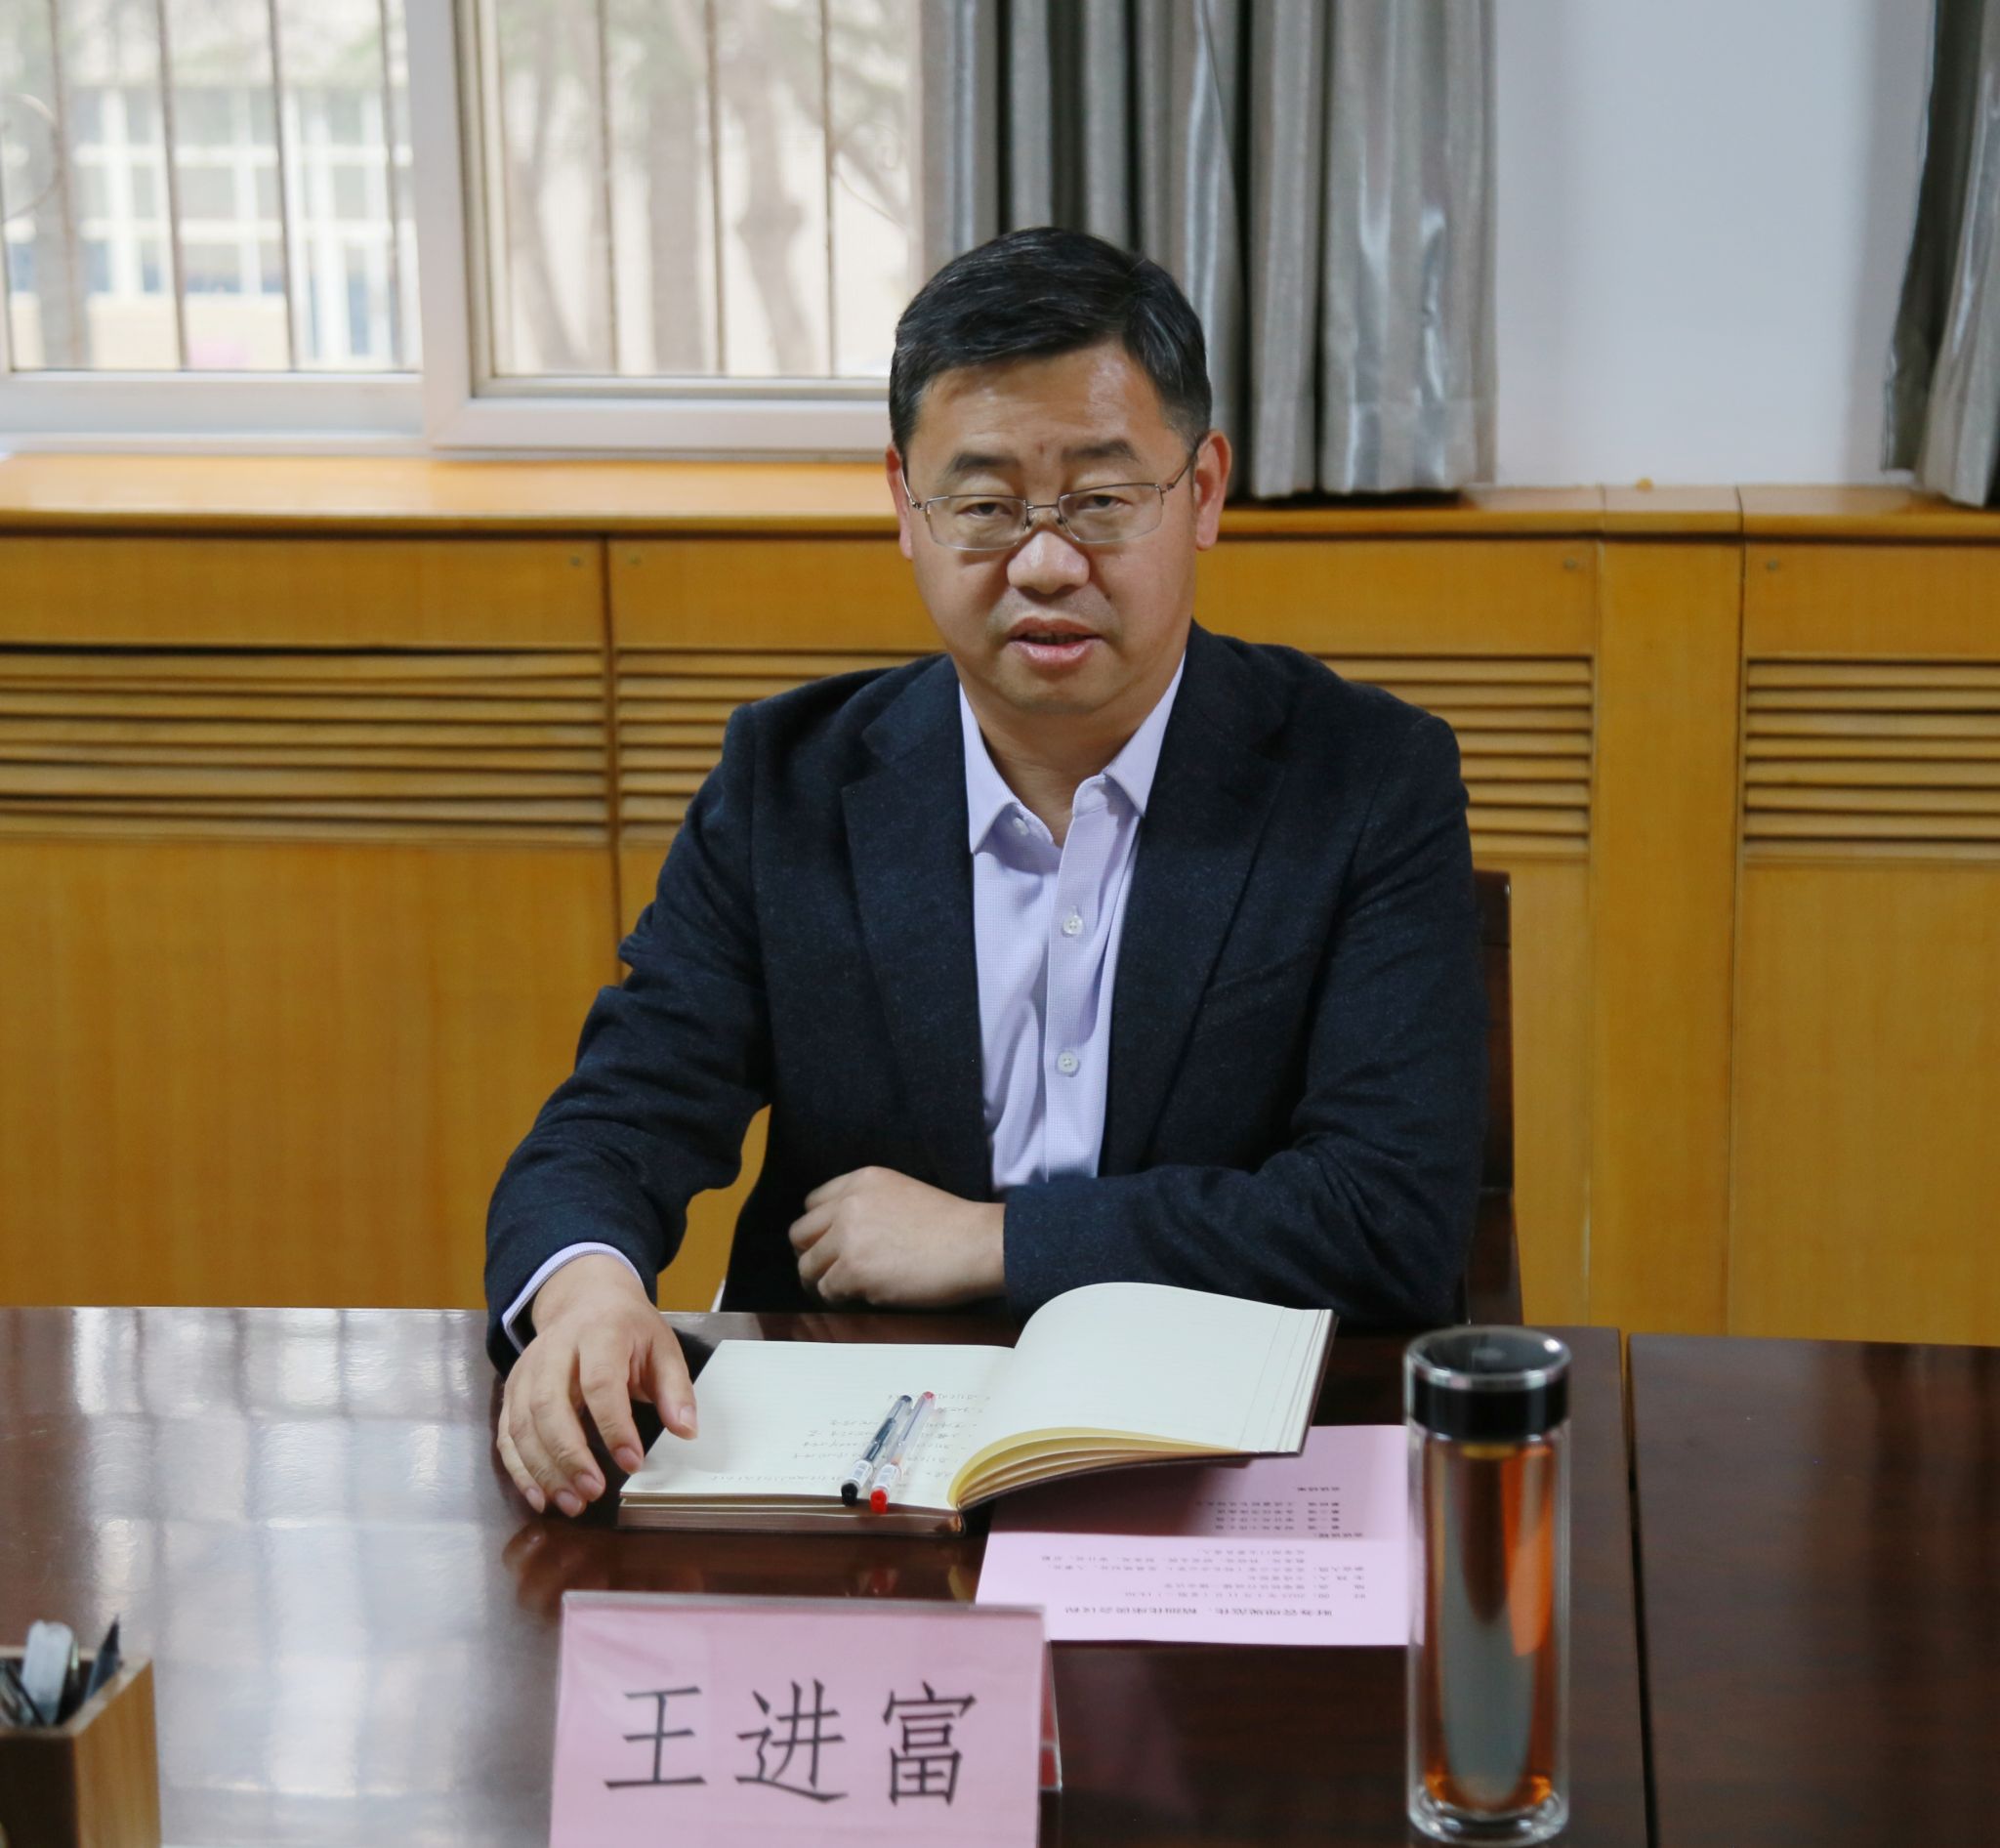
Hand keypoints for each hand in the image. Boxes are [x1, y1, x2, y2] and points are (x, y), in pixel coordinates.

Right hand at [496, 1253, 695, 1517]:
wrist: (585, 1297)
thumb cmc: (628, 1328)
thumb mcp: (662, 1346)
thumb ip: (675, 1389)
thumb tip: (686, 1431)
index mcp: (599, 1333)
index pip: (600, 1382)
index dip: (614, 1426)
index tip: (632, 1462)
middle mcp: (554, 1351)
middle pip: (549, 1404)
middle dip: (569, 1455)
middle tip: (593, 1492)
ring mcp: (527, 1370)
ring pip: (521, 1423)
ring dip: (543, 1469)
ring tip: (571, 1503)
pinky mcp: (512, 1390)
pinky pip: (506, 1434)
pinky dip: (519, 1470)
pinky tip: (541, 1496)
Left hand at [788, 1167, 1005, 1305]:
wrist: (976, 1244)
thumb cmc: (951, 1226)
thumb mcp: (902, 1193)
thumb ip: (867, 1204)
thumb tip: (839, 1235)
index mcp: (862, 1180)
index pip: (812, 1203)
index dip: (818, 1229)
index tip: (827, 1245)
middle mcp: (848, 1203)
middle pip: (800, 1234)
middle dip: (810, 1254)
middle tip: (827, 1271)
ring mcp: (848, 1236)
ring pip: (807, 1265)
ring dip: (822, 1280)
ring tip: (842, 1289)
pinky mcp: (854, 1269)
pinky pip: (827, 1290)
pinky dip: (839, 1298)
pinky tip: (860, 1297)